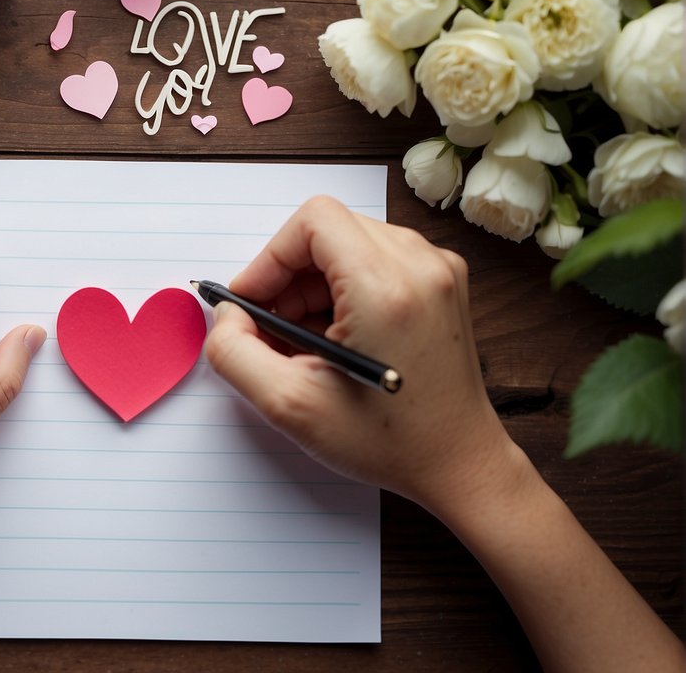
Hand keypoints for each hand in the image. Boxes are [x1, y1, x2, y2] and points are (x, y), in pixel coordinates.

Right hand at [204, 196, 523, 515]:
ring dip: (313, 284)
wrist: (458, 464)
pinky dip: (343, 289)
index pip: (314, 221)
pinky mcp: (442, 283)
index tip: (253, 300)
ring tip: (305, 341)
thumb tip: (227, 315)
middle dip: (288, 275)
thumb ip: (234, 352)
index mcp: (387, 287)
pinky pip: (376, 259)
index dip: (270, 257)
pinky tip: (335, 338)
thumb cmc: (388, 442)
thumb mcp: (289, 405)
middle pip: (329, 230)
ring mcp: (438, 271)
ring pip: (350, 243)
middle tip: (272, 328)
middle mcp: (421, 266)